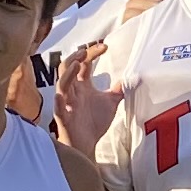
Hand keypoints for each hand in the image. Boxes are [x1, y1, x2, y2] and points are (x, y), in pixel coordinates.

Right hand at [53, 38, 121, 153]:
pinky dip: (58, 102)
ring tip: (76, 64)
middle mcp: (73, 91)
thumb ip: (118, 89)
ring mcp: (67, 104)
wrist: (88, 144)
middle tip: (86, 51)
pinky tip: (60, 96)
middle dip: (75, 58)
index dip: (92, 52)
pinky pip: (58, 109)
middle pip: (67, 68)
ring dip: (67, 74)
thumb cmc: (94, 122)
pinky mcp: (64, 118)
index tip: (105, 46)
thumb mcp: (110, 102)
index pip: (83, 63)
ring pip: (62, 85)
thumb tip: (132, 78)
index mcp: (82, 85)